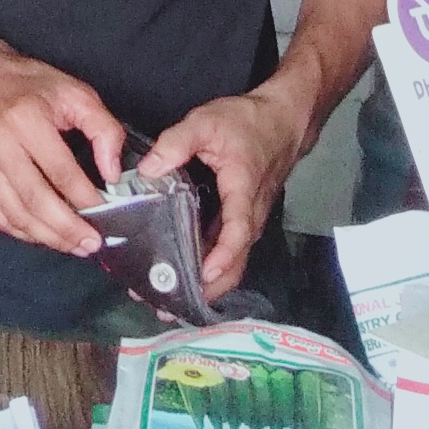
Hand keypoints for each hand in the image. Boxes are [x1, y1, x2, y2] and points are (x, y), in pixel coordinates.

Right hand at [0, 45, 127, 256]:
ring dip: (47, 237)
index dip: (85, 198)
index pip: (60, 170)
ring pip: (15, 214)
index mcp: (25, 117)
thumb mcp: (77, 94)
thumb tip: (111, 174)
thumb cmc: (32, 87)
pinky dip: (23, 231)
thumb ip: (104, 130)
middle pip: (35, 199)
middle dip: (67, 228)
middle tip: (91, 243)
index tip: (106, 215)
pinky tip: (45, 234)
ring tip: (73, 245)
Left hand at [140, 83, 309, 296]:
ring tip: (167, 300)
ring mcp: (247, 222)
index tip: (203, 276)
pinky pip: (227, 253)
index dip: (222, 256)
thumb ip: (176, 142)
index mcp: (243, 191)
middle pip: (235, 263)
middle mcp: (250, 215)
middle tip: (168, 306)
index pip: (237, 231)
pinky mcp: (240, 222)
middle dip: (205, 289)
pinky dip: (207, 269)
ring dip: (205, 286)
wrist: (282, 121)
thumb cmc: (247, 122)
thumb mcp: (207, 122)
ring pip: (232, 264)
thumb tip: (146, 170)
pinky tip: (181, 275)